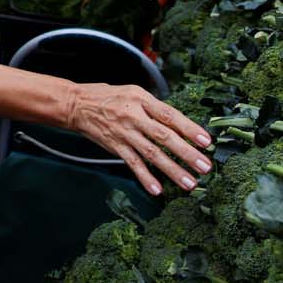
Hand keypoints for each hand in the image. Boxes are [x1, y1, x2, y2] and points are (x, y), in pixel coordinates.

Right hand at [66, 83, 212, 194]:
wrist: (76, 104)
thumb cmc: (108, 97)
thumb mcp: (133, 93)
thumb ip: (155, 108)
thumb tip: (181, 126)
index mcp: (141, 100)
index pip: (169, 115)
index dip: (188, 129)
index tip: (206, 141)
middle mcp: (133, 116)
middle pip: (163, 136)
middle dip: (186, 153)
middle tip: (205, 167)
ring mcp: (123, 133)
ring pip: (151, 153)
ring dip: (172, 169)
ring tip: (190, 183)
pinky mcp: (115, 146)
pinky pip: (132, 163)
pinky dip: (145, 177)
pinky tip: (157, 189)